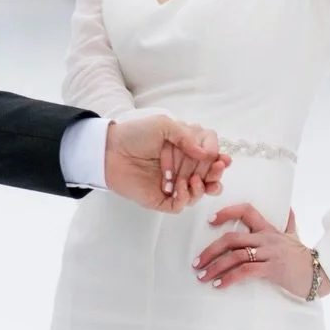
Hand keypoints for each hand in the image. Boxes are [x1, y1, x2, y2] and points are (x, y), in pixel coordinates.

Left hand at [105, 117, 228, 212]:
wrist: (109, 153)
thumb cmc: (135, 135)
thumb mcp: (163, 125)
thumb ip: (186, 136)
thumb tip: (207, 153)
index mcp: (184, 147)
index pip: (209, 152)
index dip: (217, 156)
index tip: (219, 158)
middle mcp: (182, 166)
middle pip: (210, 174)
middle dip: (216, 174)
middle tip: (216, 171)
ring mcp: (174, 184)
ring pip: (199, 192)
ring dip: (203, 188)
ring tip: (194, 181)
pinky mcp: (163, 199)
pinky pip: (181, 205)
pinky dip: (185, 198)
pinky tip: (179, 188)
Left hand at [192, 204, 329, 297]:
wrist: (321, 273)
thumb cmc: (304, 256)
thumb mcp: (295, 236)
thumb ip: (289, 222)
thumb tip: (289, 209)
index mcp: (269, 228)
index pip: (246, 211)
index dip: (226, 212)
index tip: (210, 221)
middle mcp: (266, 238)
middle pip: (232, 238)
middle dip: (210, 250)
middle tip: (196, 262)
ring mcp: (269, 253)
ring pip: (235, 256)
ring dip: (215, 266)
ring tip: (202, 276)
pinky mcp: (272, 269)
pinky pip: (245, 271)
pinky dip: (229, 278)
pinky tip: (219, 285)